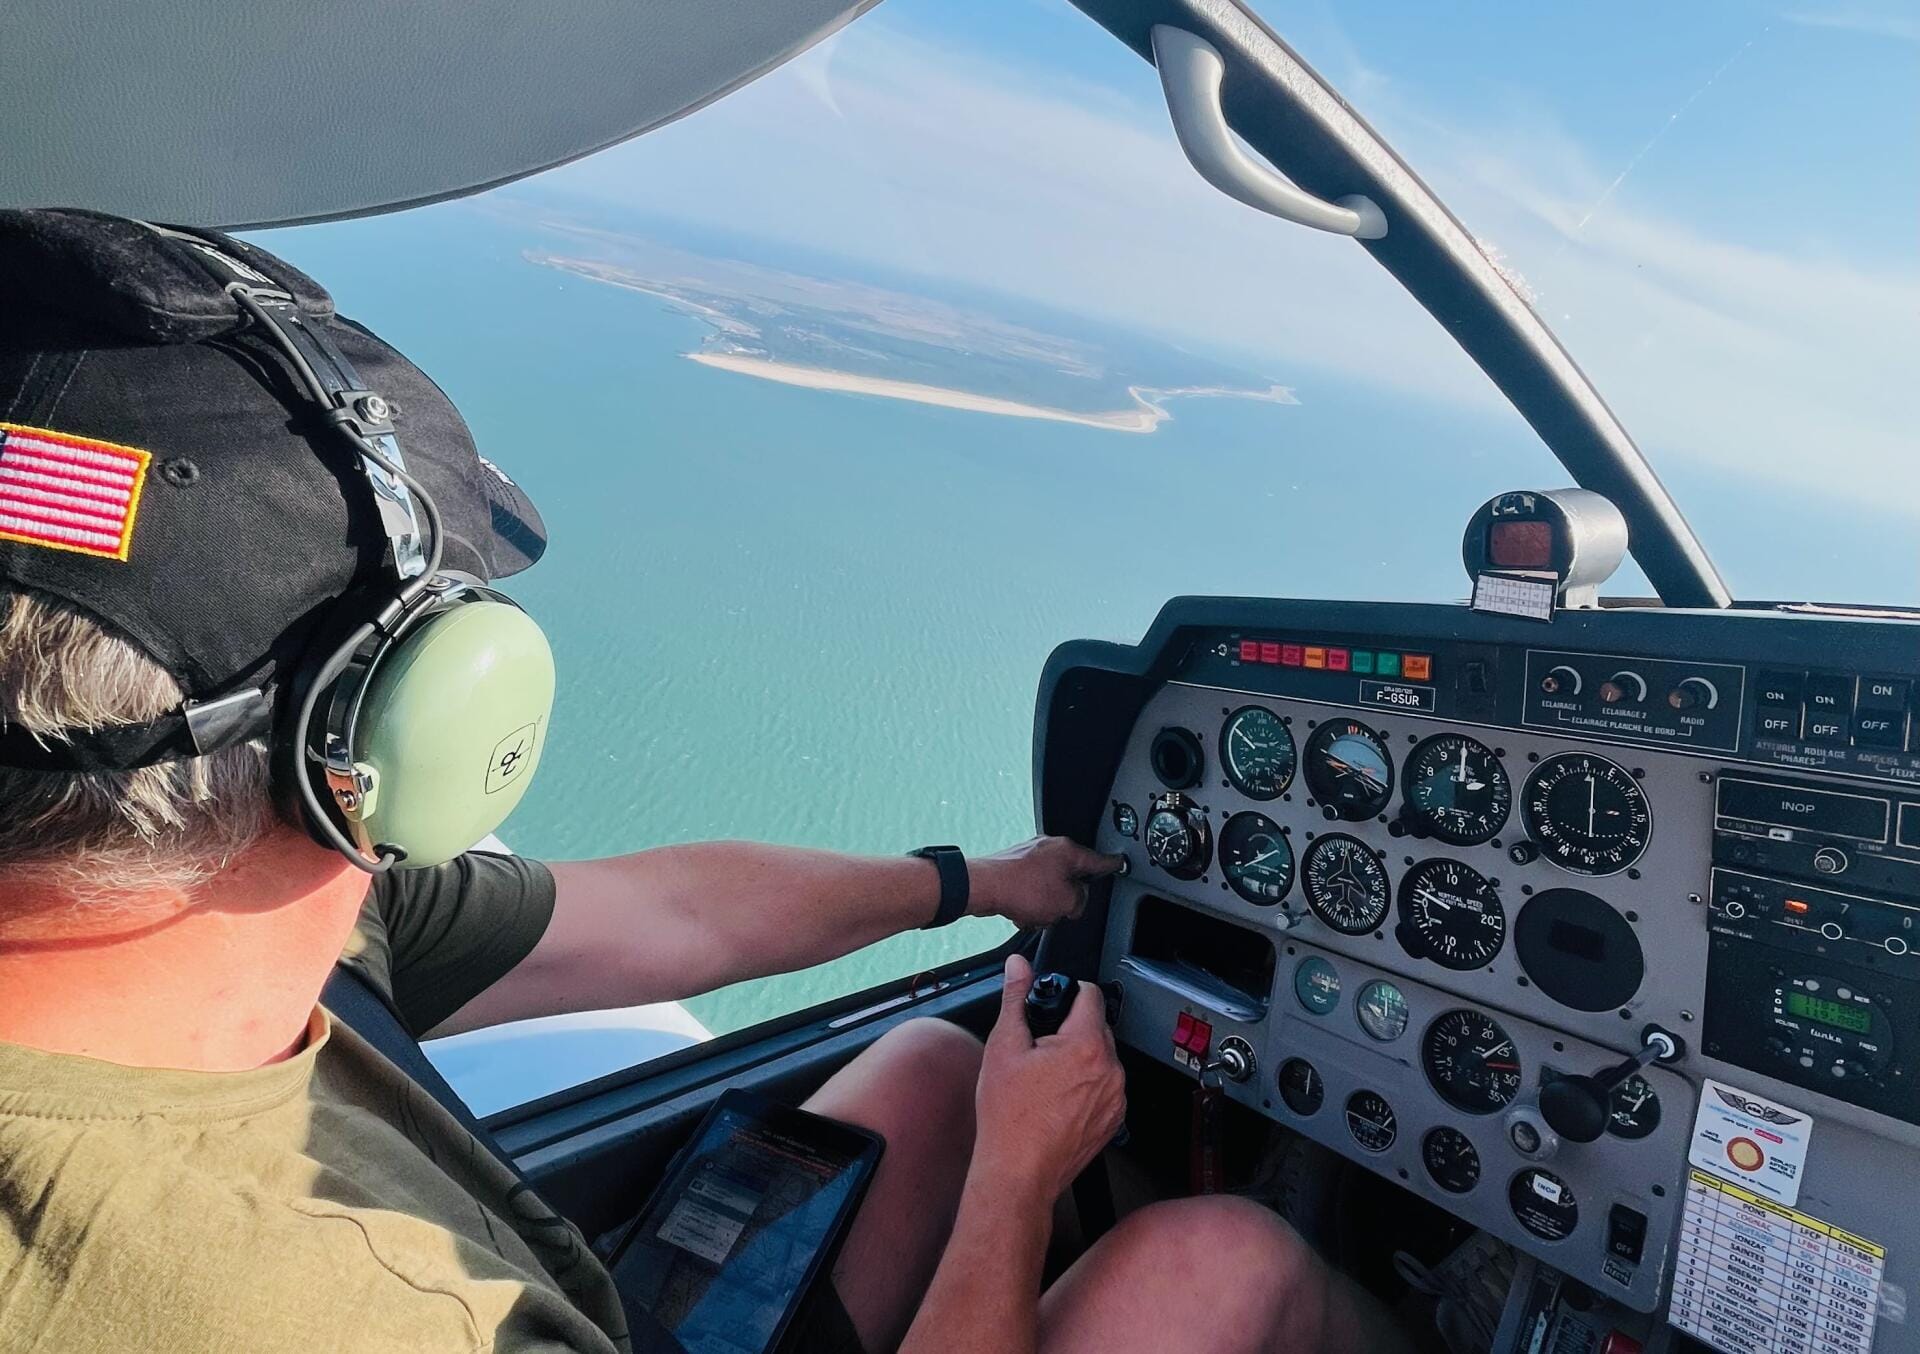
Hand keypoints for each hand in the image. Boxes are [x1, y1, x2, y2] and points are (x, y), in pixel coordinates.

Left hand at [970, 836, 1122, 927]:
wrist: (983, 887)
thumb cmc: (1021, 889)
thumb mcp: (1067, 902)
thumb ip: (1080, 901)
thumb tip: (1075, 901)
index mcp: (1068, 850)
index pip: (1099, 859)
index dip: (1112, 864)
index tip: (1119, 863)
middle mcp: (1049, 848)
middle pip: (1071, 876)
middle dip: (1066, 898)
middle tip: (1060, 910)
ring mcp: (1029, 855)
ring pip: (1049, 886)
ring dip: (1044, 904)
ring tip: (1035, 913)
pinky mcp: (1012, 867)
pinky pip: (1029, 889)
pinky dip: (1027, 903)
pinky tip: (1020, 912)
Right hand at [972, 954, 1126, 1199]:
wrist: (1018, 1172)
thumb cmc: (1009, 1118)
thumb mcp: (1003, 1047)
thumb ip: (1016, 999)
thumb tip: (1019, 967)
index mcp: (1086, 1046)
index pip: (1091, 995)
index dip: (1068, 993)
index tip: (1051, 1005)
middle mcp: (1110, 1070)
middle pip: (1096, 1026)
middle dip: (1070, 1029)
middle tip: (1040, 1049)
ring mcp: (1116, 1097)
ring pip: (1102, 1057)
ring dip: (1080, 1058)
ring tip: (1046, 1079)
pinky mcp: (1114, 1119)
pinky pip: (1105, 1086)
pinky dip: (1087, 1085)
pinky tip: (1057, 1098)